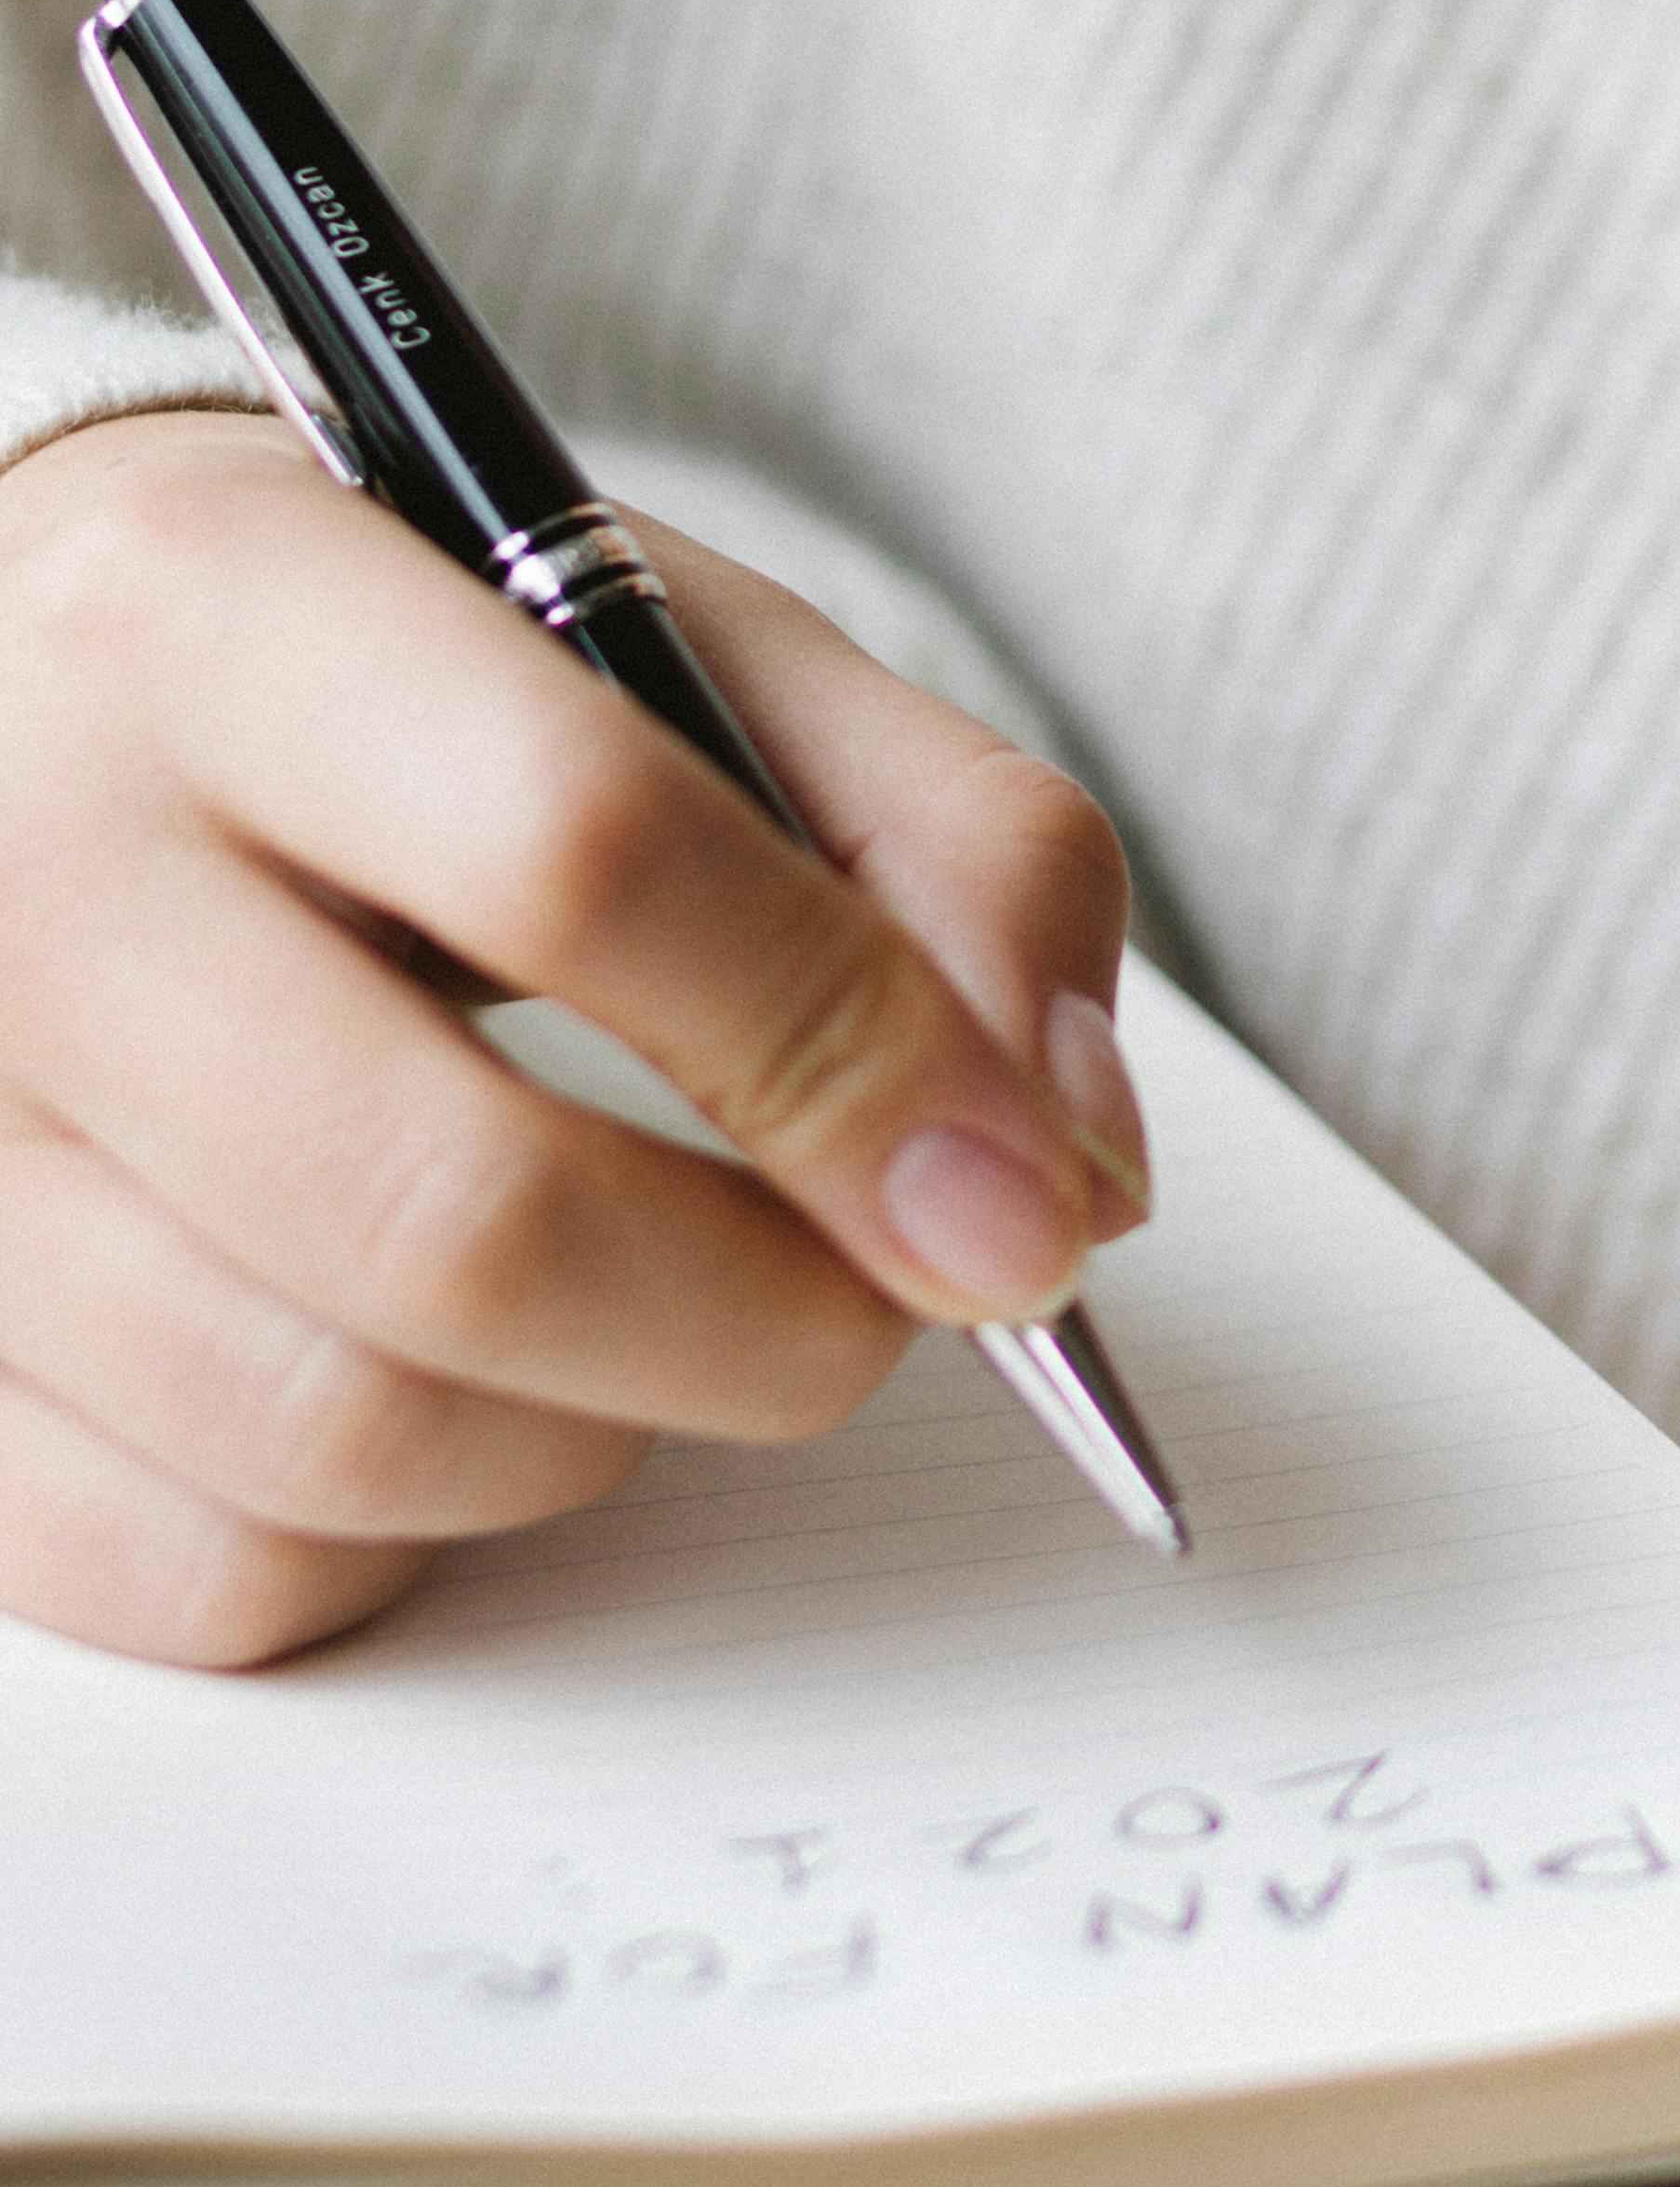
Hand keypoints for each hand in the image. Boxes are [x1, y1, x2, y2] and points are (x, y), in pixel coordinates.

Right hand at [0, 414, 1148, 1667]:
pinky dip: (405, 1537)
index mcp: (224, 612)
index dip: (849, 1055)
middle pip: (453, 1213)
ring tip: (672, 1295)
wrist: (41, 687)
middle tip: (893, 1293)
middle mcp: (28, 871)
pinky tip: (459, 1374)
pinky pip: (207, 1574)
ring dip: (606, 1428)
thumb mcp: (695, 647)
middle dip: (766, 1312)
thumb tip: (1068, 1165)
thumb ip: (943, 850)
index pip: (582, 853)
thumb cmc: (410, 670)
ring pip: (337, 1437)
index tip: (1028, 1202)